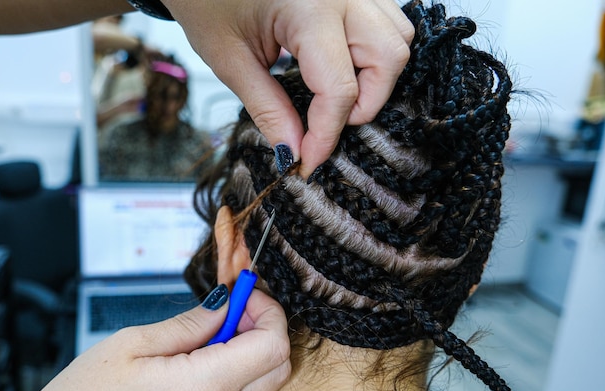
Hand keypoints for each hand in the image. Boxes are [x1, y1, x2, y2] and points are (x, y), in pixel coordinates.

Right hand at [19, 289, 290, 390]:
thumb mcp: (130, 346)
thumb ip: (188, 323)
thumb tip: (225, 302)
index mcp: (201, 387)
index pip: (272, 344)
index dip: (268, 309)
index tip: (245, 292)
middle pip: (279, 364)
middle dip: (266, 326)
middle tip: (233, 308)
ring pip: (265, 382)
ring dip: (253, 348)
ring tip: (213, 332)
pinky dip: (239, 371)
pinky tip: (207, 358)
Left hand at [164, 0, 413, 177]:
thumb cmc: (207, 1)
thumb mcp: (230, 60)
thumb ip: (267, 108)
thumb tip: (294, 151)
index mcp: (309, 6)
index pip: (339, 88)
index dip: (325, 135)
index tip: (308, 161)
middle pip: (389, 59)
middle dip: (364, 104)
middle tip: (325, 123)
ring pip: (397, 39)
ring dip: (376, 77)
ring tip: (334, 92)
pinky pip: (388, 23)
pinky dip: (375, 52)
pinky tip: (343, 65)